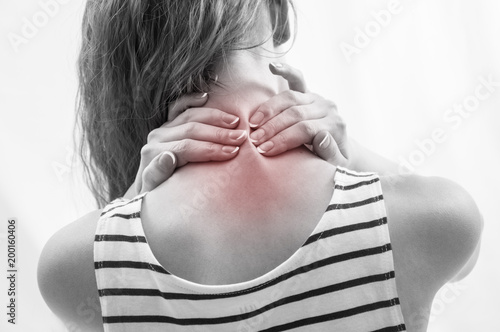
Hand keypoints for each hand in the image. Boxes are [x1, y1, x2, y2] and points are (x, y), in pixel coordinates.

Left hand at [124, 93, 246, 197]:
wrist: (148, 190)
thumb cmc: (157, 194)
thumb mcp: (155, 191)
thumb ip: (158, 173)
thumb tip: (168, 156)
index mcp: (153, 153)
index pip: (187, 147)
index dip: (211, 149)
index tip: (233, 152)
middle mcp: (157, 137)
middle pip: (192, 129)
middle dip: (219, 133)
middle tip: (242, 137)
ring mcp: (163, 128)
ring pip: (190, 116)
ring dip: (215, 117)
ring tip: (236, 122)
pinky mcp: (168, 124)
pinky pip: (179, 107)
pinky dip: (192, 100)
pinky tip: (205, 97)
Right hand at [249, 62, 348, 165]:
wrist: (340, 153)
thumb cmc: (333, 164)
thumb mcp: (336, 167)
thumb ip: (331, 154)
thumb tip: (321, 136)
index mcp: (335, 125)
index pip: (305, 130)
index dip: (282, 139)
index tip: (264, 151)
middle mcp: (327, 108)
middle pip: (295, 114)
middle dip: (271, 127)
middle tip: (253, 140)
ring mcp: (316, 98)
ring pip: (289, 98)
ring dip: (268, 110)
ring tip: (251, 124)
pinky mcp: (308, 93)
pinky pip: (297, 79)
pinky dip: (286, 71)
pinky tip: (273, 66)